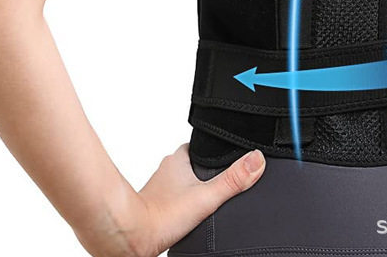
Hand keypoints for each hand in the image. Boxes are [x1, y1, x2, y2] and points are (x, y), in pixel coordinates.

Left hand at [76, 144, 265, 256]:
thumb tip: (257, 159)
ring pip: (181, 183)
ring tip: (207, 202)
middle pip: (192, 164)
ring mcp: (158, 190)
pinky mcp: (153, 208)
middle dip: (206, 173)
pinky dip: (182, 206)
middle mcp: (165, 171)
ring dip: (192, 190)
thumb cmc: (159, 217)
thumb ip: (234, 179)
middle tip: (221, 183)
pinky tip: (189, 216)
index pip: (200, 146)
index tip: (228, 156)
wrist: (129, 240)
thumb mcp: (207, 196)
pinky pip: (173, 200)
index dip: (215, 151)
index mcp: (178, 160)